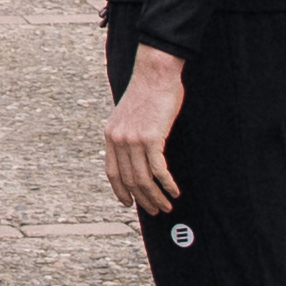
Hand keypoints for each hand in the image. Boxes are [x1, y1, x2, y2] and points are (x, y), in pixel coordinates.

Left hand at [104, 48, 188, 213]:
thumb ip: (128, 135)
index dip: (120, 191)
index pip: (112, 172)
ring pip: (143, 179)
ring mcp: (133, 139)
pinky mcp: (151, 138)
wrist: (154, 74)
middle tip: (155, 211)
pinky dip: (167, 184)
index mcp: (110, 135)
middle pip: (129, 180)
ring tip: (167, 206)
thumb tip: (135, 157)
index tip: (128, 204)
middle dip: (143, 199)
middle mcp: (118, 139)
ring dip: (156, 197)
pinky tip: (175, 191)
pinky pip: (158, 170)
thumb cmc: (147, 93)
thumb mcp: (129, 116)